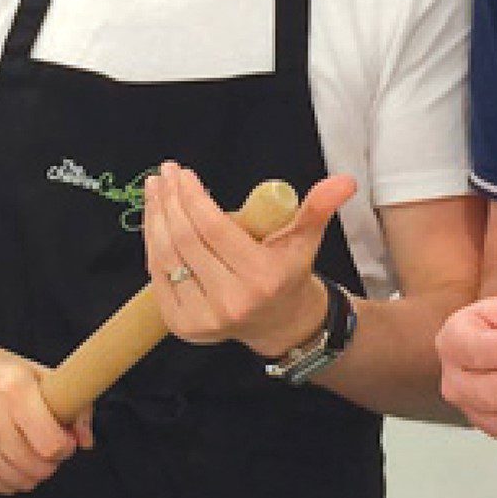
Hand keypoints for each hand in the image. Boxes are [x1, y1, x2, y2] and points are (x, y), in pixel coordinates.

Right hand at [0, 332, 89, 496]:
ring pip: (21, 482)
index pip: (52, 444)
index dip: (66, 446)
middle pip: (39, 468)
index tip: (65, 439)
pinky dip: (7, 479)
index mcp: (13, 392)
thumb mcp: (32, 371)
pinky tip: (4, 456)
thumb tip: (85, 437)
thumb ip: (67, 403)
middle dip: (51, 460)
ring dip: (31, 470)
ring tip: (25, 447)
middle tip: (46, 442)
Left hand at [143, 162, 355, 358]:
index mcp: (261, 278)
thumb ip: (319, 208)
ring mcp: (203, 318)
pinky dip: (152, 244)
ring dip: (156, 218)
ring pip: (167, 257)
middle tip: (164, 174)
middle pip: (186, 240)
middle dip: (170, 201)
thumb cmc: (287, 272)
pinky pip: (158, 276)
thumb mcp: (305, 239)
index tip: (182, 172)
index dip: (192, 197)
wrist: (278, 323)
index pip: (214, 229)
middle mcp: (231, 302)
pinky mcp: (182, 325)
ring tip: (155, 189)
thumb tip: (344, 181)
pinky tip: (154, 219)